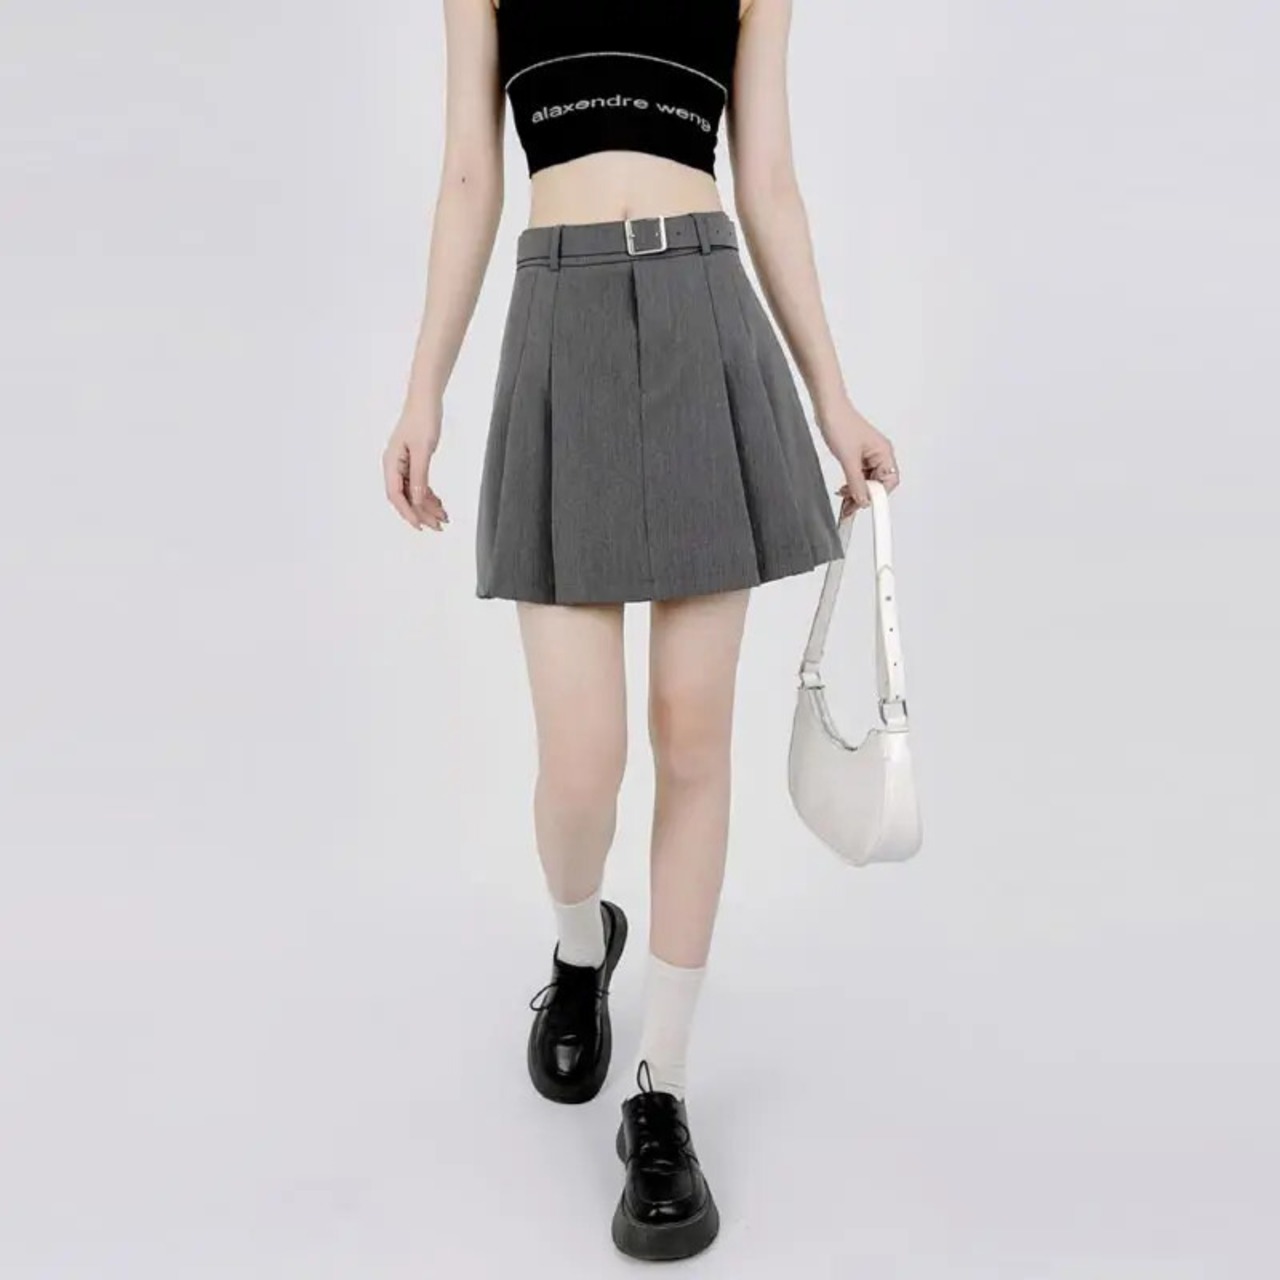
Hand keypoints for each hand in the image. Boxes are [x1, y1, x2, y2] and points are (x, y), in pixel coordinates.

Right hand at [382, 403, 448, 531]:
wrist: (426, 400)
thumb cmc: (423, 419)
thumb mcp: (423, 450)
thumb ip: (419, 477)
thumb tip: (417, 500)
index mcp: (391, 463)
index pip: (396, 495)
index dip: (408, 513)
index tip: (421, 525)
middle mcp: (394, 466)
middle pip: (405, 497)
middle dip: (421, 513)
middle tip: (439, 526)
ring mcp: (402, 464)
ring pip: (413, 492)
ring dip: (427, 506)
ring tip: (443, 517)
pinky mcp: (412, 461)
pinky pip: (418, 484)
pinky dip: (429, 494)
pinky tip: (440, 503)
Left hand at [818, 396, 900, 518]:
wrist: (827, 408)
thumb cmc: (840, 423)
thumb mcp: (848, 459)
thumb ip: (856, 483)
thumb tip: (863, 501)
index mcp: (884, 453)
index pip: (888, 483)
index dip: (877, 496)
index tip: (865, 506)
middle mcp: (880, 454)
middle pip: (878, 484)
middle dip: (864, 496)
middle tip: (850, 507)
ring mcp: (869, 454)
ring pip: (868, 480)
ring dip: (856, 491)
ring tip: (844, 500)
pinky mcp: (858, 454)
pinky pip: (859, 474)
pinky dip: (852, 483)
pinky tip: (843, 489)